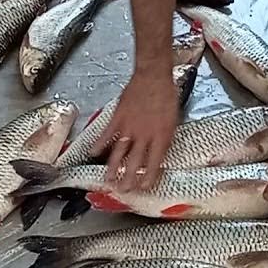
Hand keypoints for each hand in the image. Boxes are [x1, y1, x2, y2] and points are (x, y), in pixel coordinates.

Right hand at [92, 68, 177, 191]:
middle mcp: (144, 135)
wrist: (153, 76)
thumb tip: (160, 152)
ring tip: (108, 180)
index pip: (154, 163)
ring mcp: (130, 127)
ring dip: (113, 168)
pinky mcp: (118, 118)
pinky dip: (99, 144)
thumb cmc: (166, 94)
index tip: (145, 187)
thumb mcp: (173, 120)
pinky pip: (107, 134)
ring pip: (119, 152)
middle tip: (123, 191)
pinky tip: (93, 153)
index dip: (149, 177)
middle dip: (128, 179)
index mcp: (161, 136)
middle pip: (135, 162)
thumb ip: (165, 137)